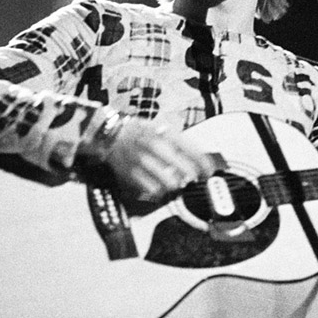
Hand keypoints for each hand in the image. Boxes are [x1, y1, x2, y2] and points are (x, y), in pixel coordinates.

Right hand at [76, 117, 214, 201]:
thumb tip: (199, 158)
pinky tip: (159, 187)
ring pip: (170, 184)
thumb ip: (178, 140)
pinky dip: (159, 192)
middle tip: (191, 179)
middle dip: (192, 177)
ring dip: (175, 185)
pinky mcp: (133, 175)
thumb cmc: (138, 131)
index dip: (205, 165)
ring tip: (174, 182)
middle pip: (185, 171)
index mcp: (164, 133)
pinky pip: (154, 191)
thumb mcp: (160, 126)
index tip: (209, 173)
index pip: (192, 151)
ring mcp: (144, 162)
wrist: (108, 134)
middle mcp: (155, 147)